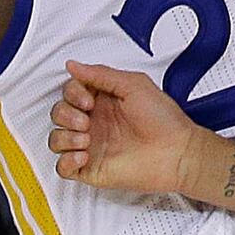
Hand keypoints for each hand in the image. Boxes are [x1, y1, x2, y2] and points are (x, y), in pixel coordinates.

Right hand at [52, 60, 219, 197]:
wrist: (177, 152)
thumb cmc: (163, 120)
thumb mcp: (134, 84)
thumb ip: (100, 74)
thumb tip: (74, 65)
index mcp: (102, 101)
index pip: (69, 92)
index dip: (72, 94)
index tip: (89, 100)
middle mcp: (94, 123)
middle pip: (59, 114)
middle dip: (66, 115)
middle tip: (87, 121)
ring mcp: (92, 146)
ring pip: (56, 140)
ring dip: (65, 137)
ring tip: (86, 138)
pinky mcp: (92, 169)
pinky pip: (63, 168)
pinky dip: (66, 161)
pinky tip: (83, 155)